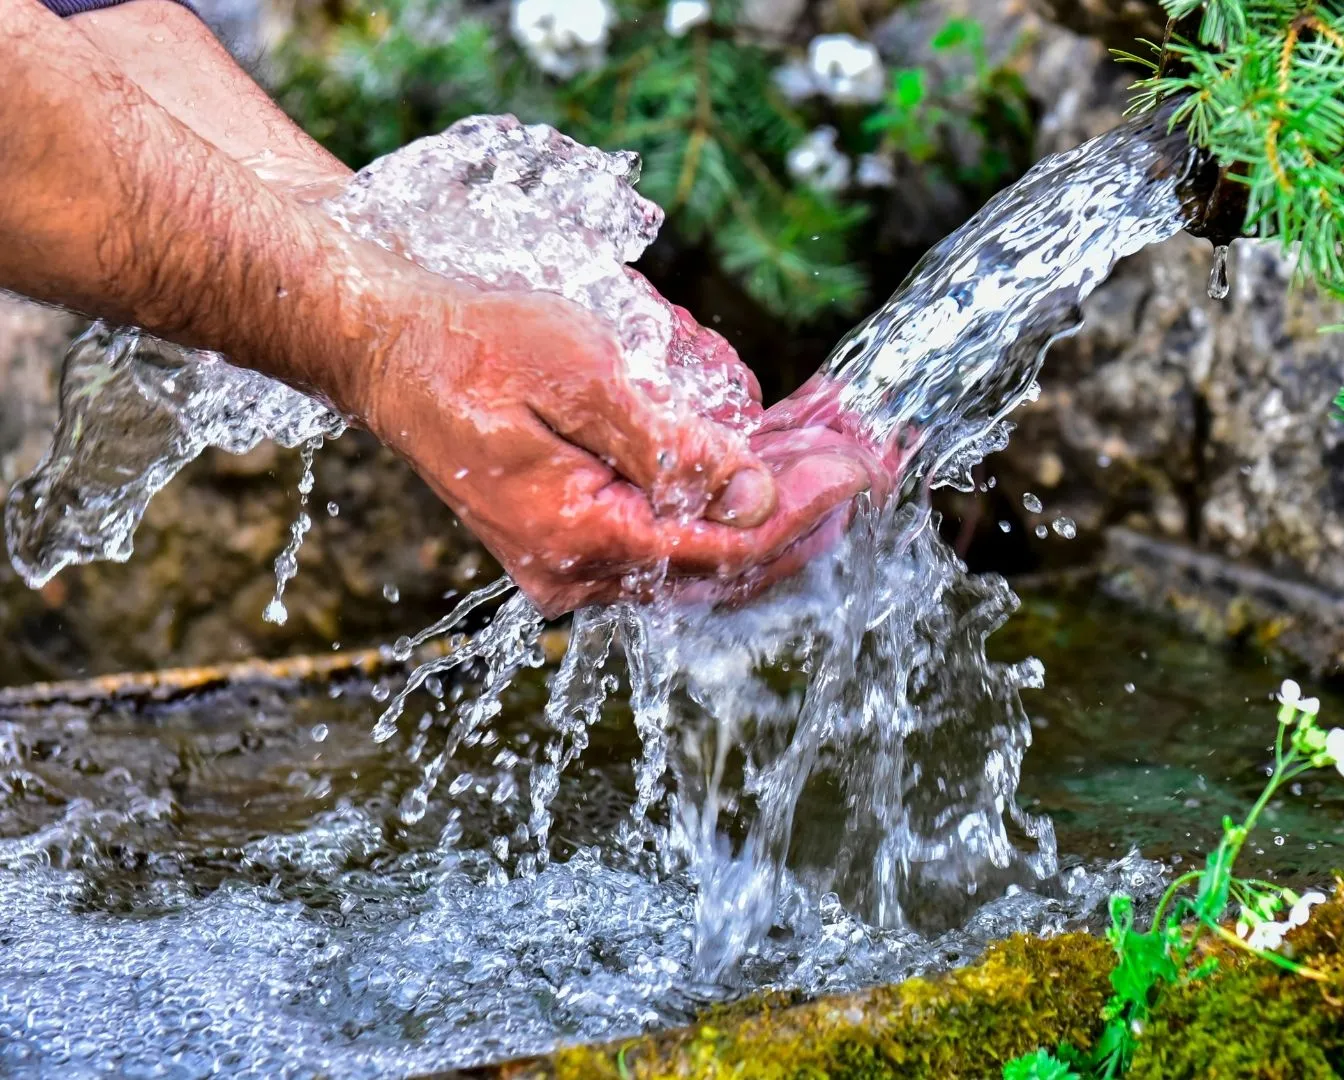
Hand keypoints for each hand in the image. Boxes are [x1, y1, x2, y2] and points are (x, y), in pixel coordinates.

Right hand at [351, 280, 874, 614]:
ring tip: (845, 441)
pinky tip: (780, 443)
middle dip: (812, 508)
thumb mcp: (580, 375)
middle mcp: (581, 572)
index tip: (868, 465)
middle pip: (729, 562)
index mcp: (579, 541)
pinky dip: (733, 490)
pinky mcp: (583, 536)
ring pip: (711, 547)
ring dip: (781, 497)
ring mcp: (580, 561)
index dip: (806, 511)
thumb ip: (670, 445)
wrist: (387, 346)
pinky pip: (679, 527)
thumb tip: (757, 494)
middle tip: (881, 455)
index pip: (726, 550)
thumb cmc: (473, 346)